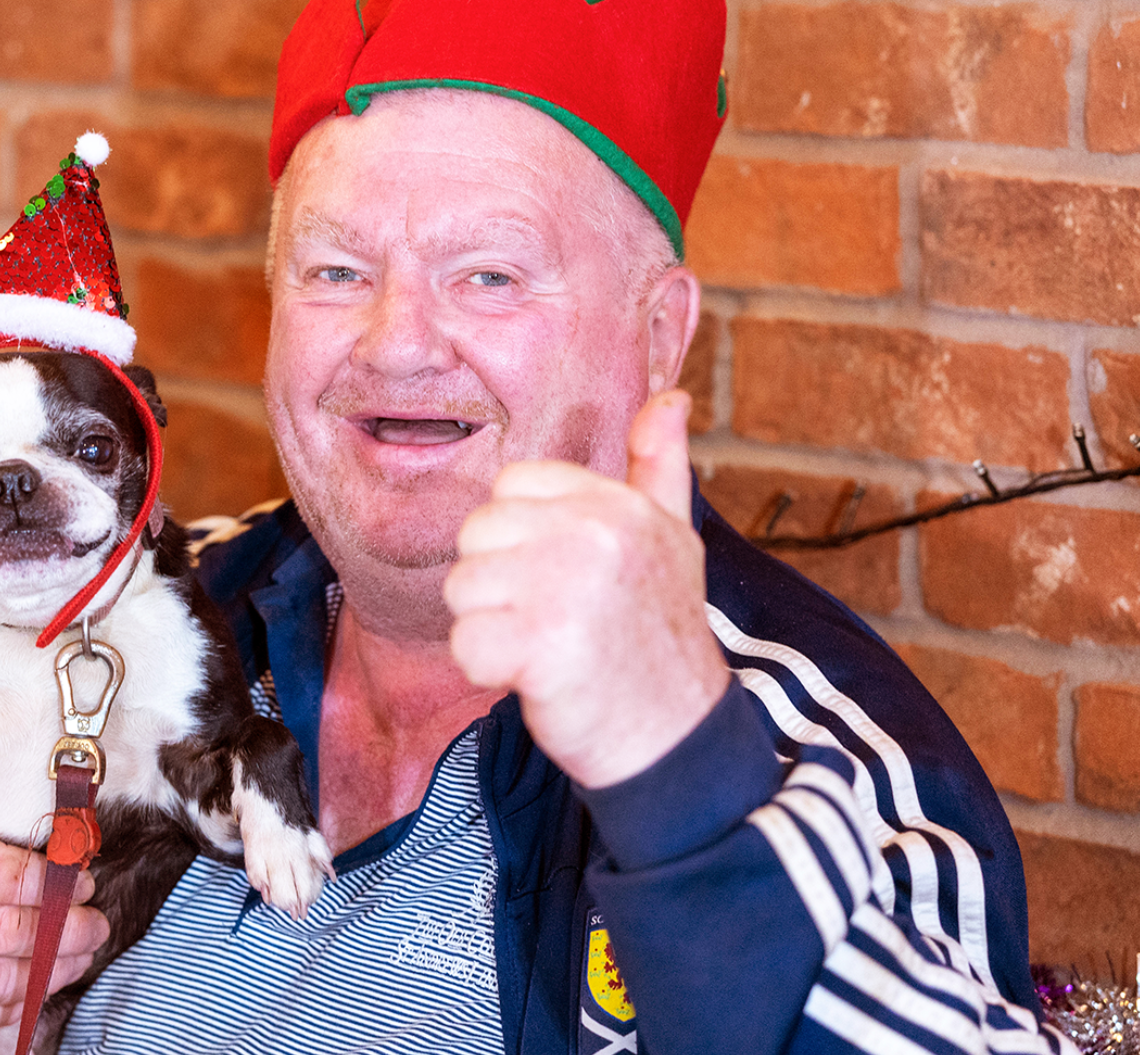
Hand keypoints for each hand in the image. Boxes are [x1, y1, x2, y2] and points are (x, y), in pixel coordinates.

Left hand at [443, 391, 727, 788]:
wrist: (677, 741)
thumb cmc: (658, 637)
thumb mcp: (671, 540)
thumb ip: (659, 467)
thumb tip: (669, 398)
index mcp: (617, 505)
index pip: (510, 487)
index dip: (520, 538)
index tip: (563, 577)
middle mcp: (594, 536)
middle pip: (476, 535)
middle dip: (499, 585)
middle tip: (554, 621)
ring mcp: (568, 590)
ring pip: (461, 589)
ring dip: (491, 629)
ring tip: (545, 649)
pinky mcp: (540, 648)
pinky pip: (464, 644)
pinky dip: (487, 671)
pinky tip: (532, 679)